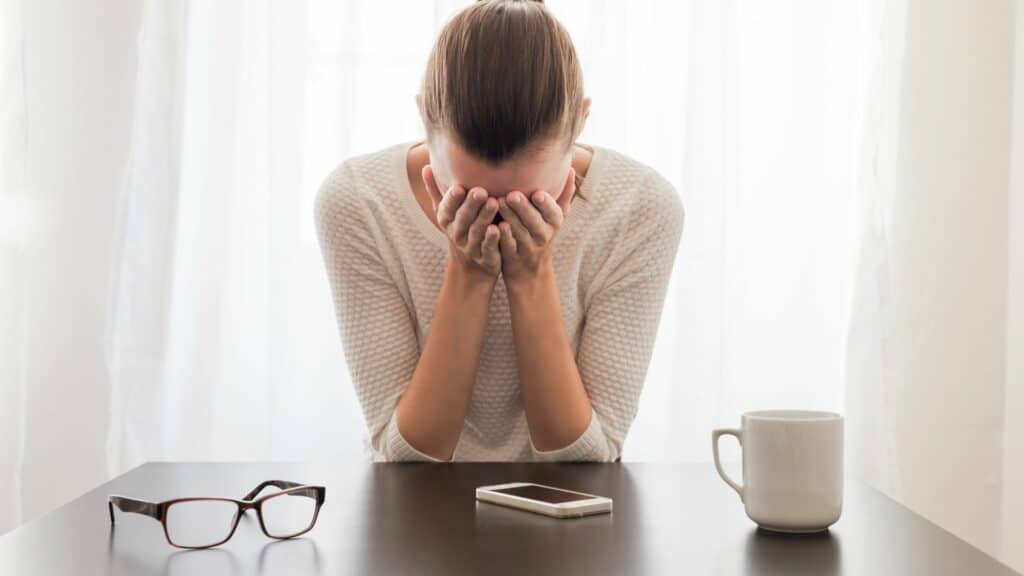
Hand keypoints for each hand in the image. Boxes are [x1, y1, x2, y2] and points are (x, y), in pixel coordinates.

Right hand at [422, 165, 500, 279]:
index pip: (447, 208)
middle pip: (463, 218)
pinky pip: (489, 248)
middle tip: (480, 191)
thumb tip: (425, 167)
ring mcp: (470, 247)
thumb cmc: (461, 228)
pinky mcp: (485, 257)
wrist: (473, 264)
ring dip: (484, 217)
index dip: (452, 199)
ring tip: (494, 203)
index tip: (459, 187)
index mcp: (447, 220)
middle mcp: (456, 233)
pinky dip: (494, 238)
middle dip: (471, 205)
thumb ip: (437, 191)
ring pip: (477, 231)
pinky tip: (500, 227)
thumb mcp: (447, 211)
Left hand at [496, 168, 575, 283]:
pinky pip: (507, 247)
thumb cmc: (541, 233)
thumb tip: (571, 169)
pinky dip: (501, 237)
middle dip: (524, 208)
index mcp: (554, 223)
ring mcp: (527, 247)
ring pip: (519, 232)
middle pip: (534, 222)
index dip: (546, 204)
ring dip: (509, 218)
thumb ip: (563, 195)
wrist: (530, 270)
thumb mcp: (555, 217)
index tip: (537, 193)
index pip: (553, 213)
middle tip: (512, 194)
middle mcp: (543, 236)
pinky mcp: (512, 257)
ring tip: (498, 202)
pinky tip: (494, 225)